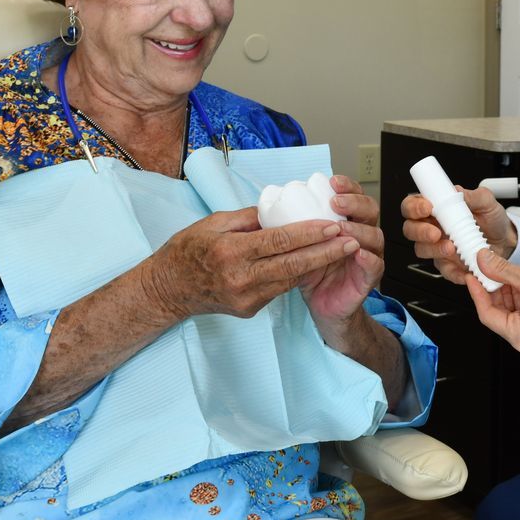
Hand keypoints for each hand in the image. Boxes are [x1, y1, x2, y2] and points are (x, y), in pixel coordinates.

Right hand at [143, 207, 357, 323]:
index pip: (279, 242)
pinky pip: (279, 289)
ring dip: (317, 265)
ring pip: (290, 279)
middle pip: (293, 265)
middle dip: (326, 252)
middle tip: (351, 240)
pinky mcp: (249, 310)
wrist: (168, 290)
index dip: (310, 234)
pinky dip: (297, 274)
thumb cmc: (187, 250)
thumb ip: (248, 218)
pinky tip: (315, 263)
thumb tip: (279, 210)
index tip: (333, 225)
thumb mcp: (213, 223)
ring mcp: (246, 298)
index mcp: (231, 252)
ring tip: (341, 250)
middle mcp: (240, 278)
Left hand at [298, 175, 384, 324]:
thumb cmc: (312, 272)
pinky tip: (356, 252)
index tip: (332, 182)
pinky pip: (375, 265)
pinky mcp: (369, 278)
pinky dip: (368, 258)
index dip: (347, 187)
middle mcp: (362, 235)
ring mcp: (368, 255)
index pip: (354, 196)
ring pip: (375, 236)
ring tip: (341, 229)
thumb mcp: (301, 245)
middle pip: (370, 210)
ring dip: (358, 230)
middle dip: (355, 203)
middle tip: (336, 202)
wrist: (321, 305)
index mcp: (347, 222)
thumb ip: (296, 227)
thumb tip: (272, 206)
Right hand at [400, 186, 514, 285]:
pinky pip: (443, 270)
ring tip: (451, 248)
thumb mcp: (487, 202)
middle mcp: (432, 227)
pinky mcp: (448, 264)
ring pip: (421, 250)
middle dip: (420, 231)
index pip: (412, 205)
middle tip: (435, 232)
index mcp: (436, 208)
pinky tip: (463, 267)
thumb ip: (473, 195)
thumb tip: (457, 191)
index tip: (427, 207)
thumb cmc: (491, 219)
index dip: (414, 206)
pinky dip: (453, 271)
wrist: (506, 241)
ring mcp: (438, 247)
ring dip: (434, 250)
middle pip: (410, 229)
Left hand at [463, 249, 519, 362]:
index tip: (473, 276)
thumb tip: (482, 262)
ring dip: (509, 295)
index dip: (478, 292)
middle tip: (491, 270)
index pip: (487, 315)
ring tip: (514, 276)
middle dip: (495, 291)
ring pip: (512, 315)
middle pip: (499, 316)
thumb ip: (502, 271)